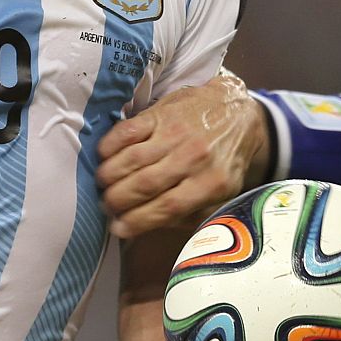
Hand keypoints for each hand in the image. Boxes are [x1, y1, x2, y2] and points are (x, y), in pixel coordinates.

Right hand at [97, 72, 269, 238]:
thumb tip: (152, 228)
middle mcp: (193, 157)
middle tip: (106, 205)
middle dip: (118, 200)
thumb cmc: (226, 157)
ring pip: (132, 159)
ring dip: (110, 175)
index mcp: (212, 182)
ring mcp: (176, 133)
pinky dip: (110, 145)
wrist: (238, 112)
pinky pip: (128, 131)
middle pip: (145, 184)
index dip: (138, 221)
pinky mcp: (162, 113)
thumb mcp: (223, 191)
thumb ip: (193, 212)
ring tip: (102, 184)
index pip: (168, 207)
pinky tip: (104, 156)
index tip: (119, 228)